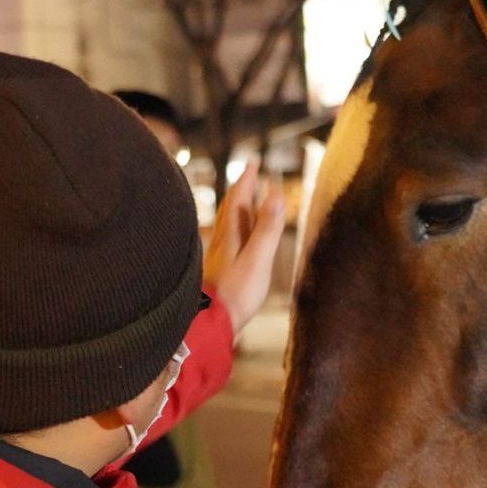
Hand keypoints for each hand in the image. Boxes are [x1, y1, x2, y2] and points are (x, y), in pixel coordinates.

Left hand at [204, 157, 286, 335]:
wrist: (211, 324)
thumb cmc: (236, 293)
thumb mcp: (258, 259)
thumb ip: (267, 229)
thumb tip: (275, 195)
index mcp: (232, 235)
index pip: (239, 199)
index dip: (247, 180)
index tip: (253, 162)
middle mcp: (222, 241)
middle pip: (231, 209)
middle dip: (242, 190)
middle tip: (249, 175)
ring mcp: (219, 257)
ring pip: (227, 225)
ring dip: (238, 210)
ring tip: (244, 202)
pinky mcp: (219, 271)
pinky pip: (227, 242)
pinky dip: (235, 231)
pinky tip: (234, 240)